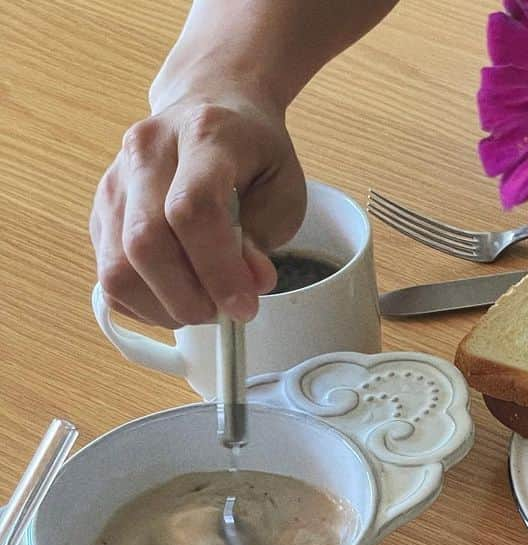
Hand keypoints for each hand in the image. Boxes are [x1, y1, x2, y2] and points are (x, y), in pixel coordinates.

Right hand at [90, 92, 305, 326]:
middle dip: (188, 298)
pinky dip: (144, 304)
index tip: (243, 305)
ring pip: (117, 267)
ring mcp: (114, 181)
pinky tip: (175, 294)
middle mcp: (146, 151)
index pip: (192, 210)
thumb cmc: (251, 153)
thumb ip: (265, 236)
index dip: (217, 270)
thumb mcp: (282, 188)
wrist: (209, 105)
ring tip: (201, 304)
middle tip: (223, 312)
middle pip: (144, 243)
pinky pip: (108, 278)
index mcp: (202, 136)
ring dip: (163, 307)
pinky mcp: (100, 211)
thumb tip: (248, 284)